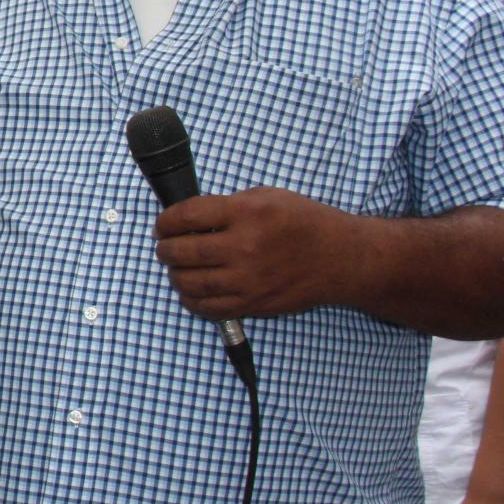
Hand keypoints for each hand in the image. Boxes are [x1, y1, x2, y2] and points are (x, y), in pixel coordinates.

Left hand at [153, 187, 350, 319]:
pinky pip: (209, 307)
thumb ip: (227, 205)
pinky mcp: (253, 302)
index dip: (166, 220)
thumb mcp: (267, 196)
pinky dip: (191, 300)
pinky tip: (190, 290)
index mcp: (246, 213)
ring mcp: (248, 279)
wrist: (341, 257)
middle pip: (183, 251)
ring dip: (174, 274)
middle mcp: (245, 247)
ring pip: (190, 281)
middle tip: (164, 246)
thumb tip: (189, 217)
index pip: (187, 216)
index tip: (162, 224)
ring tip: (175, 267)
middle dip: (165, 249)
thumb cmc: (304, 222)